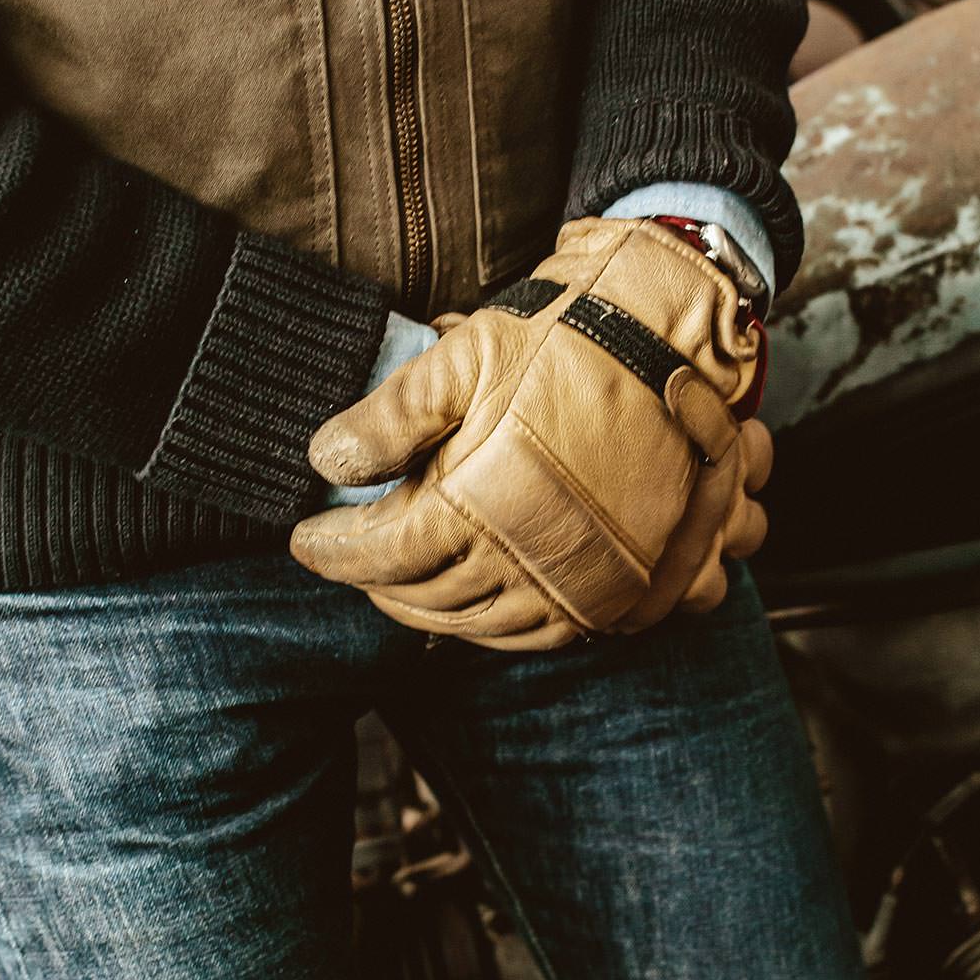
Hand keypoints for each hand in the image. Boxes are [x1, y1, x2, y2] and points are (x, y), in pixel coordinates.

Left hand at [290, 218, 769, 651]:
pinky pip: (536, 635)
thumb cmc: (568, 344)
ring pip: (475, 625)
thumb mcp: (466, 355)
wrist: (674, 350)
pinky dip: (491, 627)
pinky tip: (473, 601)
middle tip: (347, 558)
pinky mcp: (612, 592)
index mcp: (475, 505)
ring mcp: (572, 584)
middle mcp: (523, 559)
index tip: (304, 538)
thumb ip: (389, 414)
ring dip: (425, 611)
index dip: (331, 550)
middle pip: (421, 597)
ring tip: (397, 583)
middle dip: (372, 582)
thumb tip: (325, 459)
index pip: (378, 554)